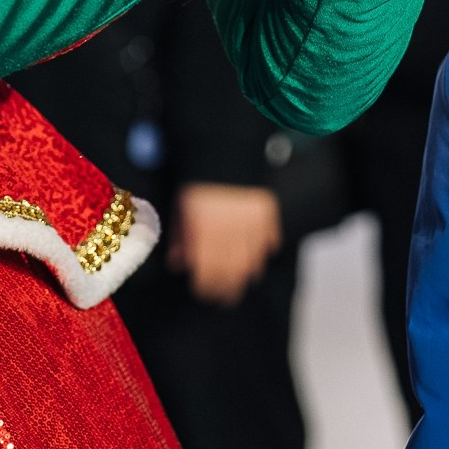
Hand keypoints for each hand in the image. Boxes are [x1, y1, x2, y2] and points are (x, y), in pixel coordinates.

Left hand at [165, 182, 282, 306]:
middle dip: (228, 291)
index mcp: (204, 234)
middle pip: (233, 275)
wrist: (222, 150)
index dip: (206, 289)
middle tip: (225, 298)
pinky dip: (264, 252)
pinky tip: (259, 256)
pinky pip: (270, 242)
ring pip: (254, 263)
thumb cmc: (196, 183)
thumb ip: (180, 239)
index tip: (204, 294)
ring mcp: (252, 225)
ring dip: (247, 275)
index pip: (208, 274)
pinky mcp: (268, 215)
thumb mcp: (180, 210)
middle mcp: (230, 234)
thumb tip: (178, 265)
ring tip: (242, 282)